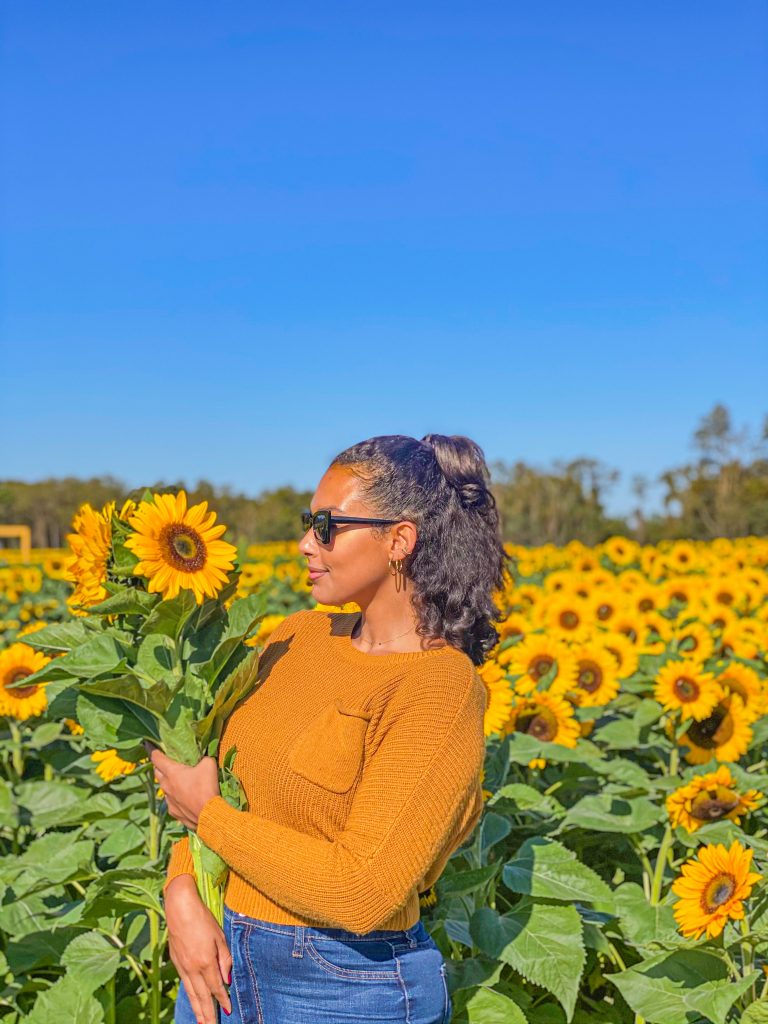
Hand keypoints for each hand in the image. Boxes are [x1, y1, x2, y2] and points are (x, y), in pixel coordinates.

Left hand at [145, 742, 219, 829]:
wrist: (209, 814)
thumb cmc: (206, 787)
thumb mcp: (208, 764)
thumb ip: (202, 758)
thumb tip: (202, 758)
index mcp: (172, 772)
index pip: (156, 758)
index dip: (152, 750)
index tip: (149, 745)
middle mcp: (166, 785)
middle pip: (156, 772)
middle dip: (159, 766)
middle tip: (166, 762)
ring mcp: (168, 800)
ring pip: (163, 787)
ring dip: (167, 782)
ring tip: (176, 780)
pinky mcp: (173, 812)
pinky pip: (170, 801)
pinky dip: (174, 796)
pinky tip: (183, 797)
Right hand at [166, 874, 231, 1021]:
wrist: (179, 907)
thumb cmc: (202, 918)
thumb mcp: (219, 936)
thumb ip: (224, 959)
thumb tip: (226, 979)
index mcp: (206, 961)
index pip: (216, 987)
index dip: (222, 1000)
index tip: (228, 1011)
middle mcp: (192, 968)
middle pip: (201, 996)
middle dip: (207, 1014)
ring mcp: (182, 967)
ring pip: (191, 994)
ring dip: (197, 1010)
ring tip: (201, 1023)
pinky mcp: (176, 963)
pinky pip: (184, 985)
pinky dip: (189, 997)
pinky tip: (192, 1001)